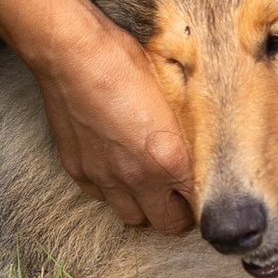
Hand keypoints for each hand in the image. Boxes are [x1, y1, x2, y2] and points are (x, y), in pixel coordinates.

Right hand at [31, 3, 192, 233]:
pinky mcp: (78, 170)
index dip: (205, 198)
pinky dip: (112, 189)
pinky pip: (101, 196)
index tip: (204, 187)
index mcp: (169, 159)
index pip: (199, 205)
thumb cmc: (125, 60)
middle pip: (167, 224)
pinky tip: (116, 165)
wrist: (72, 53)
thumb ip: (188, 128)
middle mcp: (137, 177)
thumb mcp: (175, 90)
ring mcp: (104, 177)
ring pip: (132, 217)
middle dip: (178, 212)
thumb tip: (202, 141)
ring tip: (148, 181)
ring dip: (144, 204)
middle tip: (179, 192)